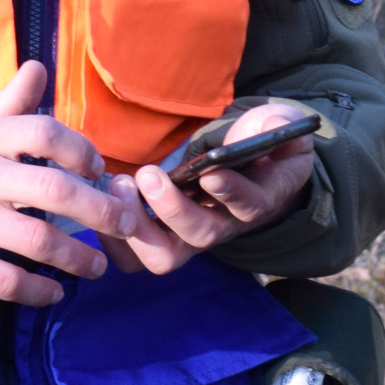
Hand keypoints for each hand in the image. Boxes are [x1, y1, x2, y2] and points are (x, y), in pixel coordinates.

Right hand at [0, 62, 136, 306]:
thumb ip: (2, 107)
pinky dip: (39, 290)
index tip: (101, 171)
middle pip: (56, 190)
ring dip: (79, 258)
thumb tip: (39, 69)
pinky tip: (53, 292)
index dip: (84, 152)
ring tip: (97, 266)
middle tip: (126, 225)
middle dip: (102, 211)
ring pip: (39, 241)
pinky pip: (7, 280)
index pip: (45, 133)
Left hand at [103, 100, 319, 275]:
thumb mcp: (278, 129)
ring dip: (138, 225)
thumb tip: (261, 129)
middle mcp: (223, 225)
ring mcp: (190, 237)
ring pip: (164, 256)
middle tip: (147, 174)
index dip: (230, 193)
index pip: (247, 205)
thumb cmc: (262, 146)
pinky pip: (135, 258)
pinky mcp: (163, 239)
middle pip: (200, 235)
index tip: (210, 173)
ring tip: (121, 186)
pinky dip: (115, 238)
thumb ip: (277, 126)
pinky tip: (106, 200)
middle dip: (170, 207)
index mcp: (257, 198)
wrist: (251, 170)